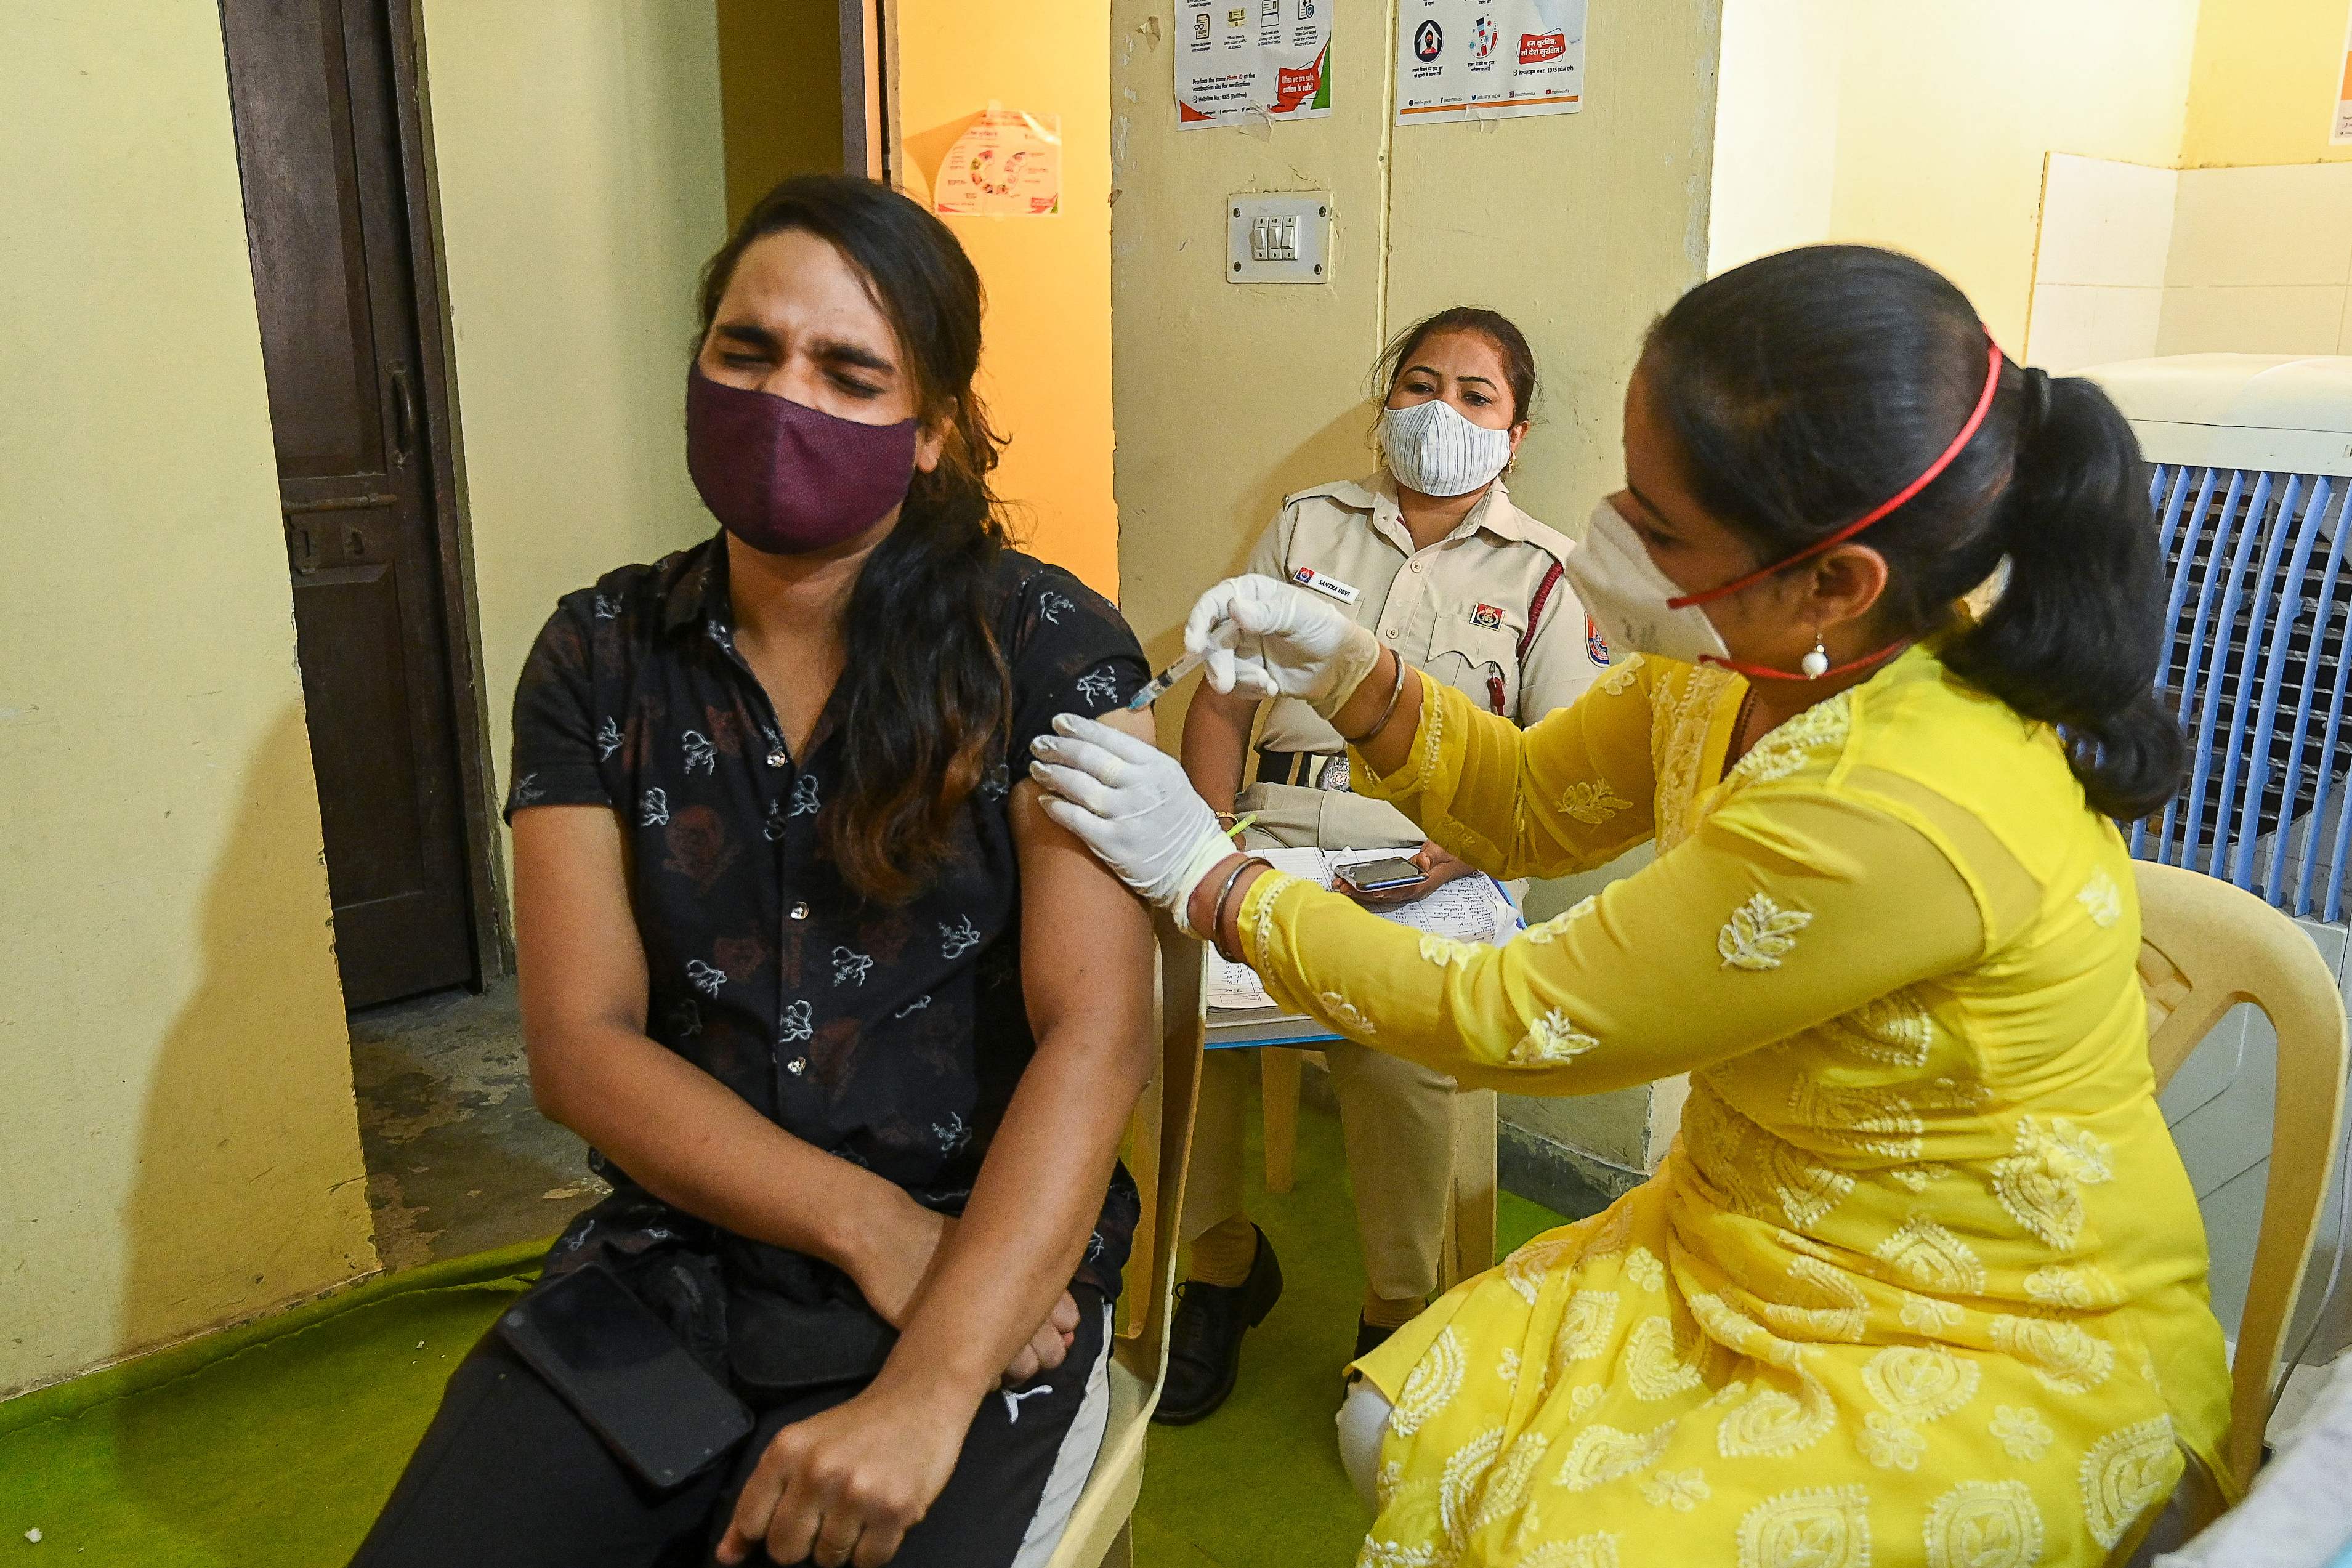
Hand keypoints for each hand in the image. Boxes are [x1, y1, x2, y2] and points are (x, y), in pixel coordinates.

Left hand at [717, 1379, 967, 1567]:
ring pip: (829, 1559)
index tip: (784, 1522)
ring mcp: (858, 1493)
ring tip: (858, 1508)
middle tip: (827, 1514)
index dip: (766, 1531)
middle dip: (804, 1542)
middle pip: (786, 1551)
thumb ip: (759, 1499)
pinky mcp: (895, 1510)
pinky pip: (869, 1562)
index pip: (752, 1523)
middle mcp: (818, 1471)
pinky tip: (880, 1515)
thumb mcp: (798, 1447)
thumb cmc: (856, 1428)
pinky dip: (873, 1549)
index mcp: (787, 1451)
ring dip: (843, 1544)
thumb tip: (726, 1557)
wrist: (920, 1401)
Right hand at [845, 1200, 1075, 1385]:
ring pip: (1023, 1372)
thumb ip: (1025, 1277)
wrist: (891, 1238)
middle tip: (1007, 1346)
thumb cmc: (941, 1242)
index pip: (1070, 1322)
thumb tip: (1056, 1318)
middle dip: (1037, 1356)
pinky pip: (987, 1381)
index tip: (1037, 1329)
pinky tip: (963, 1361)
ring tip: (984, 1357)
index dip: (1055, 1330)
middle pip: (1052, 1355)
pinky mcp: (960, 1351)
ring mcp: (994, 1332)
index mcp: (1034, 1278)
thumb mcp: (992, 1249)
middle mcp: (1024, 1308)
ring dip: (1010, 1370)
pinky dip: (980, 1378)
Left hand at [1029, 715, 1233, 928]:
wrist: (1197, 866)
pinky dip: (1057, 808)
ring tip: (1037, 768)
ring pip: (1079, 787)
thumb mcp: (1170, 780)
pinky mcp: (1114, 843)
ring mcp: (1126, 815)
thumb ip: (1140, 762)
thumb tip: (1098, 743)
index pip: (1110, 738)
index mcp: (1157, 766)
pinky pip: (1077, 820)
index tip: (1058, 722)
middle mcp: (1141, 787)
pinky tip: (1045, 801)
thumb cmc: (1181, 821)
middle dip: (1058, 748)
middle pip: (1089, 759)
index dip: (1079, 728)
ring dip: (1052, 774)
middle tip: (1039, 744)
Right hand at [1184, 575, 1383, 715]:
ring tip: (1266, 684)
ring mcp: (1241, 646)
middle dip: (1218, 663)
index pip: (1214, 602)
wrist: (1339, 667)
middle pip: (1211, 638)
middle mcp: (1240, 618)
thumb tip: (1233, 609)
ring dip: (1239, 678)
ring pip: (1219, 664)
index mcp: (1251, 594)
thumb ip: (1266, 614)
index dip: (1199, 620)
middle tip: (1225, 685)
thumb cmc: (1323, 629)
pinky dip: (1249, 688)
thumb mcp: (1299, 616)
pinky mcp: (1247, 670)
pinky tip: (1271, 688)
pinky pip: (1234, 682)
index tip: (1193, 644)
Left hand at [1344, 842, 1477, 906]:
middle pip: (1388, 895)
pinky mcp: (1404, 887)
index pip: (1403, 889)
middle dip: (1365, 893)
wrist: (1461, 859)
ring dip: (1363, 893)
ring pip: (1383, 896)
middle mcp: (1416, 889)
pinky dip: (1368, 890)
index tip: (1367, 890)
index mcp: (1426, 881)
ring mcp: (1409, 890)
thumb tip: (1423, 861)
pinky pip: (1384, 891)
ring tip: (1343, 888)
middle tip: (1344, 888)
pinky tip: (1354, 887)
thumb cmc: (1453, 853)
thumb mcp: (1445, 848)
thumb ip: (1434, 854)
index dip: (1385, 891)